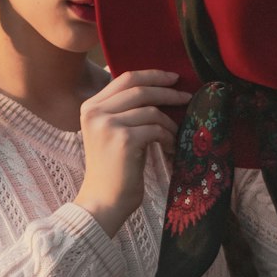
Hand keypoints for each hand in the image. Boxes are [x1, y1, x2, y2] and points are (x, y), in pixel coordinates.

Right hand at [75, 70, 190, 236]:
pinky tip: (169, 148)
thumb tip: (158, 88)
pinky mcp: (124, 140)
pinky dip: (168, 138)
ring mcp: (108, 125)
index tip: (173, 78)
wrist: (103, 200)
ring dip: (169, 123)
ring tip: (173, 136)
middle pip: (140, 90)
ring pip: (151, 111)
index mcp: (90, 107)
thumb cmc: (112, 168)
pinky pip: (156, 129)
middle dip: (168, 92)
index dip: (152, 75)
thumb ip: (123, 109)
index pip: (125, 79)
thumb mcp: (110, 132)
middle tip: (187, 97)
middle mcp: (95, 112)